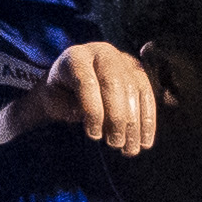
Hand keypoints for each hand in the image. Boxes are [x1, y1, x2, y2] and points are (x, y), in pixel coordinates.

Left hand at [37, 40, 155, 154]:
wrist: (70, 81)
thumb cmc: (59, 94)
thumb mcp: (54, 101)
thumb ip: (69, 108)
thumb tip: (95, 119)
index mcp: (76, 57)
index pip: (87, 82)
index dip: (92, 110)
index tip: (94, 135)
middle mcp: (102, 52)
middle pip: (114, 82)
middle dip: (117, 117)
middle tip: (115, 144)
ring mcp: (122, 59)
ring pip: (134, 89)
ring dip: (134, 123)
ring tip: (130, 149)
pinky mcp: (137, 72)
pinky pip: (147, 94)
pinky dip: (147, 120)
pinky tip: (145, 141)